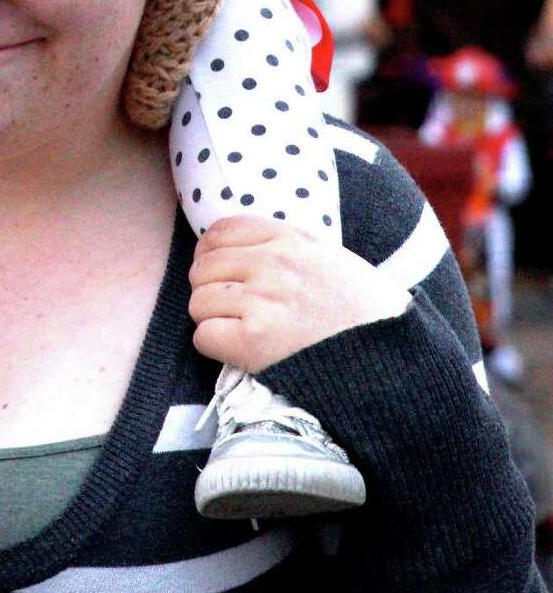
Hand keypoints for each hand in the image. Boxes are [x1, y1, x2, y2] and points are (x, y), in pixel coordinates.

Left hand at [188, 214, 409, 372]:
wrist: (394, 360)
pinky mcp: (255, 341)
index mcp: (289, 237)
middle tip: (235, 310)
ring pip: (198, 302)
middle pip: (202, 268)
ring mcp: (262, 300)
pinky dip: (216, 347)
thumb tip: (235, 248)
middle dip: (212, 290)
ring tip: (242, 331)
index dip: (212, 254)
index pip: (219, 232)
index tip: (223, 273)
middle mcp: (271, 262)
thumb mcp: (329, 257)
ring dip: (213, 319)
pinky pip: (204, 336)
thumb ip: (285, 245)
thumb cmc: (365, 311)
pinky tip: (242, 351)